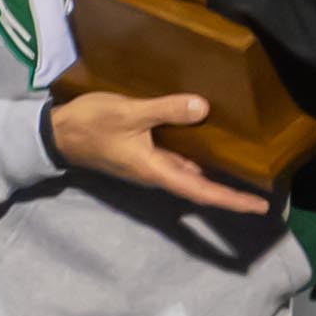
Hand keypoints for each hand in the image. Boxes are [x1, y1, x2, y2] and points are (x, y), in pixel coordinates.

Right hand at [48, 90, 278, 217]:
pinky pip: (176, 164)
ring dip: (213, 178)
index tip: (260, 207)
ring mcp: (147, 168)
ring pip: (188, 176)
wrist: (55, 134)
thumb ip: (166, 110)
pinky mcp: (141, 157)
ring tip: (241, 172)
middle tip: (260, 193)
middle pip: (199, 188)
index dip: (232, 200)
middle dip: (229, 193)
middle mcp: (155, 175)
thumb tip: (203, 108)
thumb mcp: (128, 113)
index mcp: (156, 170)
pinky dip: (196, 161)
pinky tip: (205, 145)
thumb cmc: (90, 125)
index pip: (202, 190)